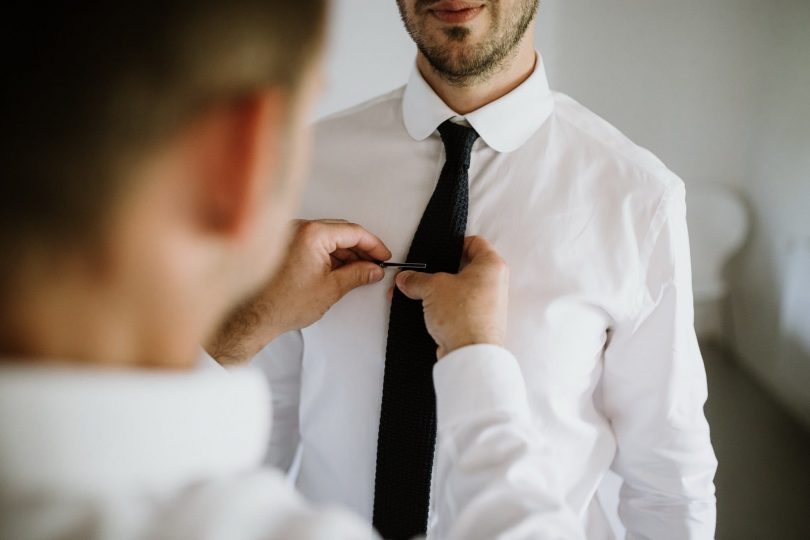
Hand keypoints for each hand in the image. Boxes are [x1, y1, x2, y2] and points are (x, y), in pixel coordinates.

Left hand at [207, 219, 390, 363]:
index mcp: (312, 234)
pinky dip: (329, 254)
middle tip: (375, 264)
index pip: (352, 232)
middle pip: (340, 231)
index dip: (373, 245)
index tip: (383, 255)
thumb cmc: (281, 304)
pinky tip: (339, 269)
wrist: (252, 317)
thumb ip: (357, 275)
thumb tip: (372, 269)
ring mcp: (289, 235)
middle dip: (360, 249)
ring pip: (327, 237)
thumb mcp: (330, 289)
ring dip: (345, 252)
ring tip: (359, 271)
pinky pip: (313, 243)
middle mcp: (298, 228)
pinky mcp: (284, 245)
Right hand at [395, 236, 508, 358]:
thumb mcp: (433, 287)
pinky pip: (458, 307)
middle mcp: (494, 284)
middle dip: (439, 271)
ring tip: (417, 292)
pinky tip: (423, 310)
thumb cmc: (463, 316)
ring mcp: (488, 304)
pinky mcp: (478, 322)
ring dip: (438, 291)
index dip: (454, 243)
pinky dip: (442, 307)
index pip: (475, 242)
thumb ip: (417, 279)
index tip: (436, 251)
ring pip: (459, 289)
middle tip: (422, 272)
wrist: (469, 354)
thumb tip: (406, 278)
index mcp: (491, 266)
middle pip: (464, 267)